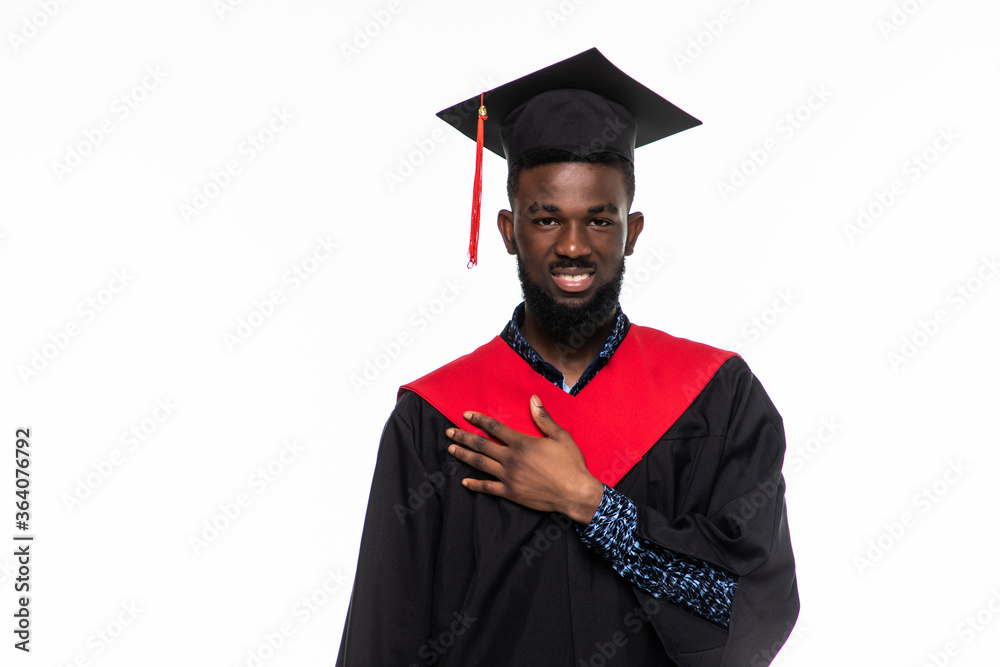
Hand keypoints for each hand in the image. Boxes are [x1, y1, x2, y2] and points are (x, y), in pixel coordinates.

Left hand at [446, 395, 604, 523]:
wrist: (575, 493)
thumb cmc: (570, 464)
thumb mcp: (560, 436)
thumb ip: (543, 418)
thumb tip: (533, 399)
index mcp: (522, 443)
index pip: (494, 428)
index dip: (479, 420)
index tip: (466, 415)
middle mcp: (511, 459)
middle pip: (482, 445)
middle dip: (463, 437)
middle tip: (449, 433)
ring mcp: (509, 477)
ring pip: (480, 464)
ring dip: (464, 456)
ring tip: (451, 450)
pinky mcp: (510, 493)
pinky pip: (487, 488)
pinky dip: (474, 484)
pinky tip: (464, 481)